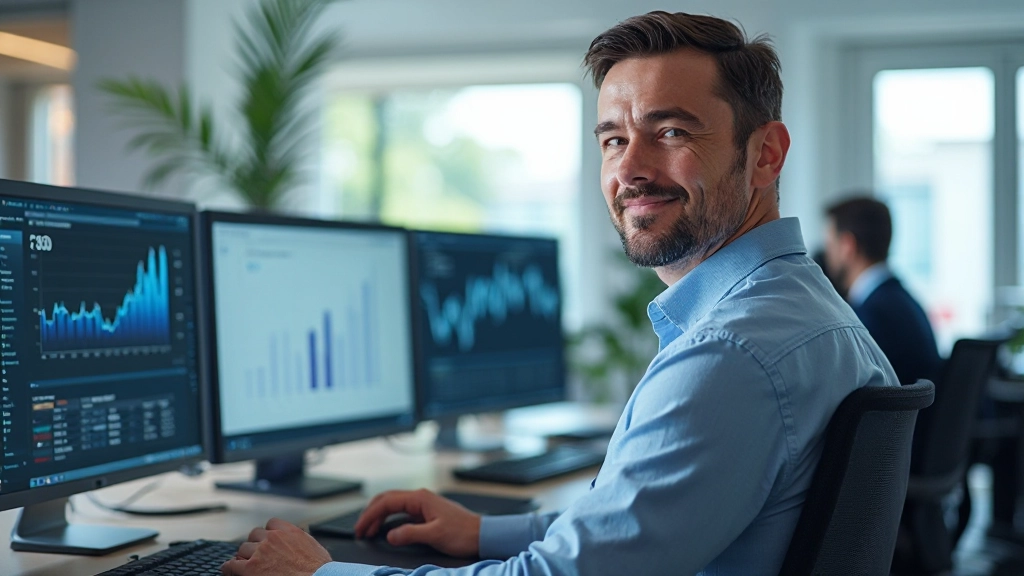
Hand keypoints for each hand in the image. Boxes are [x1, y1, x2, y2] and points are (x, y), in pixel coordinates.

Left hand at [221, 518, 331, 575]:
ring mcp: (260, 553)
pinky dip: (229, 567)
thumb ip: (301, 540)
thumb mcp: (313, 547)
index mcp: (289, 532)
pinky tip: (228, 570)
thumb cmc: (318, 570)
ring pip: (243, 549)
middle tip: (255, 553)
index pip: (271, 524)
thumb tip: (300, 541)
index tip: (266, 539)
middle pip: (254, 535)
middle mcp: (273, 539)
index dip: (267, 533)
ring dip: (244, 556)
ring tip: (243, 563)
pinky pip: (232, 565)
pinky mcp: (250, 569)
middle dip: (255, 544)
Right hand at [354, 488, 481, 556]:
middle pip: (387, 500)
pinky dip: (390, 519)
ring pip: (393, 505)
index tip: (360, 528)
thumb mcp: (434, 535)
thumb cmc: (462, 533)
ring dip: (379, 516)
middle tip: (360, 529)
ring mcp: (424, 504)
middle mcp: (421, 497)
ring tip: (369, 530)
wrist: (482, 534)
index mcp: (420, 498)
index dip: (370, 515)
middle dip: (371, 513)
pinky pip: (402, 512)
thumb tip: (390, 535)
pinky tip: (386, 529)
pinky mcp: (427, 512)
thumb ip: (410, 534)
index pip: (386, 502)